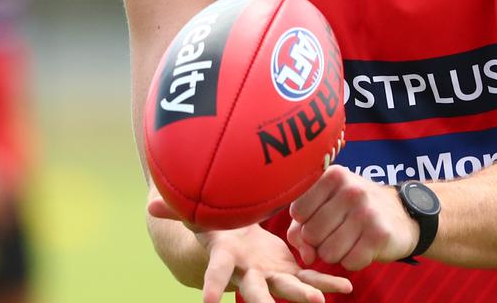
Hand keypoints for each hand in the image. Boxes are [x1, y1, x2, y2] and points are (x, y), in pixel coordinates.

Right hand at [149, 197, 352, 302]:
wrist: (235, 246)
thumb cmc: (213, 229)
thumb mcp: (196, 218)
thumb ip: (177, 211)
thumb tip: (149, 203)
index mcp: (226, 259)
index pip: (216, 274)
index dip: (213, 286)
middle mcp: (248, 274)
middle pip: (254, 293)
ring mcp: (270, 276)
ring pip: (287, 290)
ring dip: (304, 295)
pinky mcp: (288, 270)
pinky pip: (309, 277)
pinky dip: (327, 281)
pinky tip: (346, 285)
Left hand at [287, 166, 418, 270]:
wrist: (403, 214)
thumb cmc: (355, 208)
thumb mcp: (328, 204)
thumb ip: (302, 226)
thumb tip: (305, 255)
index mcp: (334, 175)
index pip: (297, 210)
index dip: (304, 222)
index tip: (319, 218)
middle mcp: (350, 190)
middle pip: (311, 234)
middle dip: (319, 241)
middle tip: (335, 232)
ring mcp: (366, 212)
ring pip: (328, 252)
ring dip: (335, 254)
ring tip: (347, 240)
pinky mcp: (379, 235)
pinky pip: (349, 263)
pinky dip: (352, 262)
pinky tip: (361, 248)